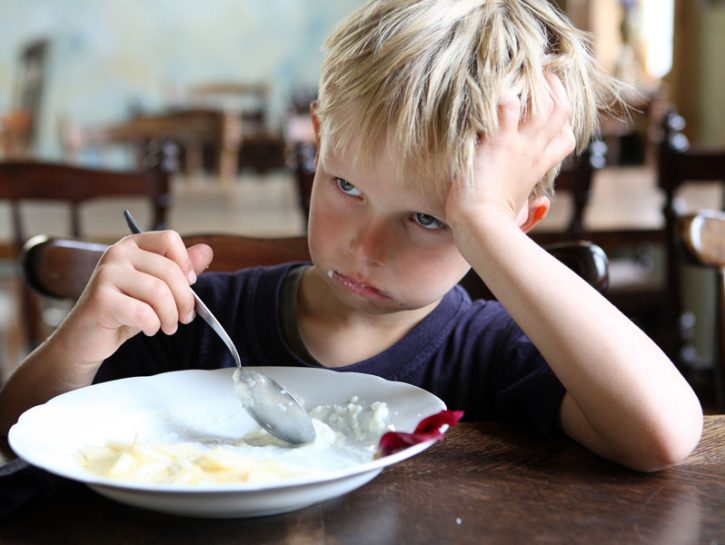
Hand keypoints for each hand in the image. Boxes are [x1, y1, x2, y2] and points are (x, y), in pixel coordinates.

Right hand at [55, 230, 212, 367]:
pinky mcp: (101, 299)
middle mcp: (117, 253)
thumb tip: (207, 251)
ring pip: (159, 292)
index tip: (190, 285)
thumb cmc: (124, 311)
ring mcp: (106, 274)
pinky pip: (143, 312)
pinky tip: (149, 329)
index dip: (185, 263)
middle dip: (184, 299)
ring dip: (170, 316)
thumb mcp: (156, 288)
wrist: (87, 338)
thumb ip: (179, 269)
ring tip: (167, 326)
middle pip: (169, 269)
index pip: (169, 238)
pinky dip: (153, 325)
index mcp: (132, 245)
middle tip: (184, 318)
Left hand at [445, 72, 574, 227]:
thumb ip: (533, 209)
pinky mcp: (498, 143)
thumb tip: (544, 203)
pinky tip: (492, 90)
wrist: (483, 229)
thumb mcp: (520, 215)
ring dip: (532, 85)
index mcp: (539, 168)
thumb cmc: (496, 226)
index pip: (564, 138)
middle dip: (554, 88)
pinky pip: (507, 107)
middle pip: (561, 111)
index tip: (550, 105)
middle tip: (540, 73)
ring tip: (517, 72)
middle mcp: (534, 153)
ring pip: (544, 104)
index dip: (561, 120)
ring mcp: (519, 146)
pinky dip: (502, 96)